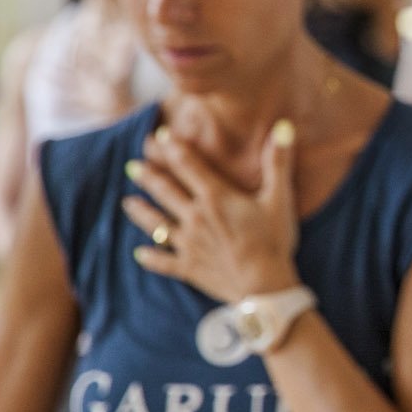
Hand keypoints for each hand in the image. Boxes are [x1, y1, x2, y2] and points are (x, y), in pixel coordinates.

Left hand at [124, 121, 301, 303]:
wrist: (263, 286)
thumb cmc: (274, 240)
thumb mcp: (280, 198)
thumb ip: (278, 162)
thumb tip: (283, 126)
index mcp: (215, 197)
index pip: (188, 165)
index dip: (173, 148)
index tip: (160, 135)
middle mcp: (195, 216)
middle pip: (166, 191)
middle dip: (148, 175)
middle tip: (132, 165)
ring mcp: (189, 243)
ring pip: (157, 224)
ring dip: (141, 212)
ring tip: (127, 203)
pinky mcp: (189, 267)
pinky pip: (164, 261)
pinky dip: (151, 257)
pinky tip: (139, 253)